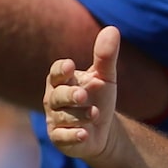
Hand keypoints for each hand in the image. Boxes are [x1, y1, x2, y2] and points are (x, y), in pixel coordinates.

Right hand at [45, 26, 132, 167]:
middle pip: (57, 96)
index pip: (56, 73)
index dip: (60, 70)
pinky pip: (62, 137)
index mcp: (62, 81)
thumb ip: (106, 56)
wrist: (103, 130)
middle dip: (69, 95)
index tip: (69, 66)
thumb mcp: (105, 77)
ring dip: (78, 116)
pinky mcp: (60, 138)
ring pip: (62, 117)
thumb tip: (112, 29)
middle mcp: (54, 100)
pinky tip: (84, 134)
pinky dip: (72, 136)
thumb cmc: (99, 98)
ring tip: (95, 113)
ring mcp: (56, 120)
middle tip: (83, 95)